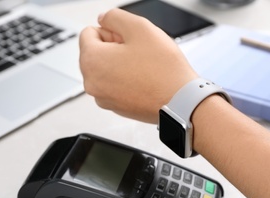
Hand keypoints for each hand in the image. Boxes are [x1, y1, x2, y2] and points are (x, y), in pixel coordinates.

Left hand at [79, 8, 197, 122]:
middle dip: (114, 48)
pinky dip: (125, 81)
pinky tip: (143, 80)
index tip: (128, 40)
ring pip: (105, 70)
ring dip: (119, 64)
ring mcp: (102, 98)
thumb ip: (115, 17)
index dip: (111, 31)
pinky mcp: (115, 107)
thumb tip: (103, 19)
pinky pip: (114, 86)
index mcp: (91, 61)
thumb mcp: (139, 27)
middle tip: (138, 52)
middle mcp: (91, 82)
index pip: (89, 33)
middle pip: (95, 53)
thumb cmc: (162, 69)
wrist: (180, 102)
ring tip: (142, 67)